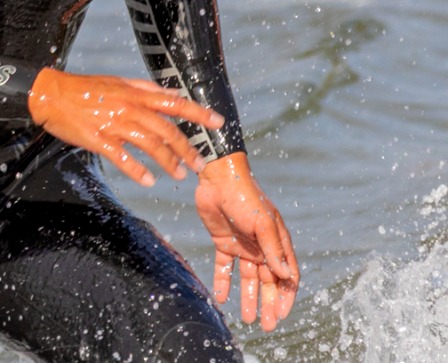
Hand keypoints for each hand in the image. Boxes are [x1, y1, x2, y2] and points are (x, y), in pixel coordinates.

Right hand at [28, 68, 222, 186]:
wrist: (51, 94)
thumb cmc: (85, 88)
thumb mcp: (117, 82)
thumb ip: (144, 89)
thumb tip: (169, 94)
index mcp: (135, 94)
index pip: (174, 103)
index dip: (198, 113)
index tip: (219, 123)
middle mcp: (129, 108)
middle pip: (166, 131)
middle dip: (187, 149)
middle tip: (201, 164)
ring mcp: (113, 124)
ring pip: (149, 145)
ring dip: (168, 162)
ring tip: (179, 174)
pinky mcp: (98, 139)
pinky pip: (122, 158)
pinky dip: (137, 171)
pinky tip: (148, 181)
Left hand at [195, 152, 298, 330]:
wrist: (217, 178)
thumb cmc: (245, 197)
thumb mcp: (262, 223)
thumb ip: (273, 249)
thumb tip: (286, 276)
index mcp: (277, 242)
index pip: (287, 275)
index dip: (285, 296)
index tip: (281, 314)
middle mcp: (262, 247)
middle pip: (268, 281)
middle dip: (267, 304)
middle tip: (266, 327)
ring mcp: (243, 246)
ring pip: (248, 278)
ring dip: (247, 298)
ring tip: (246, 319)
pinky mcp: (223, 242)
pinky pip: (224, 267)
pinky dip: (223, 282)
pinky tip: (221, 298)